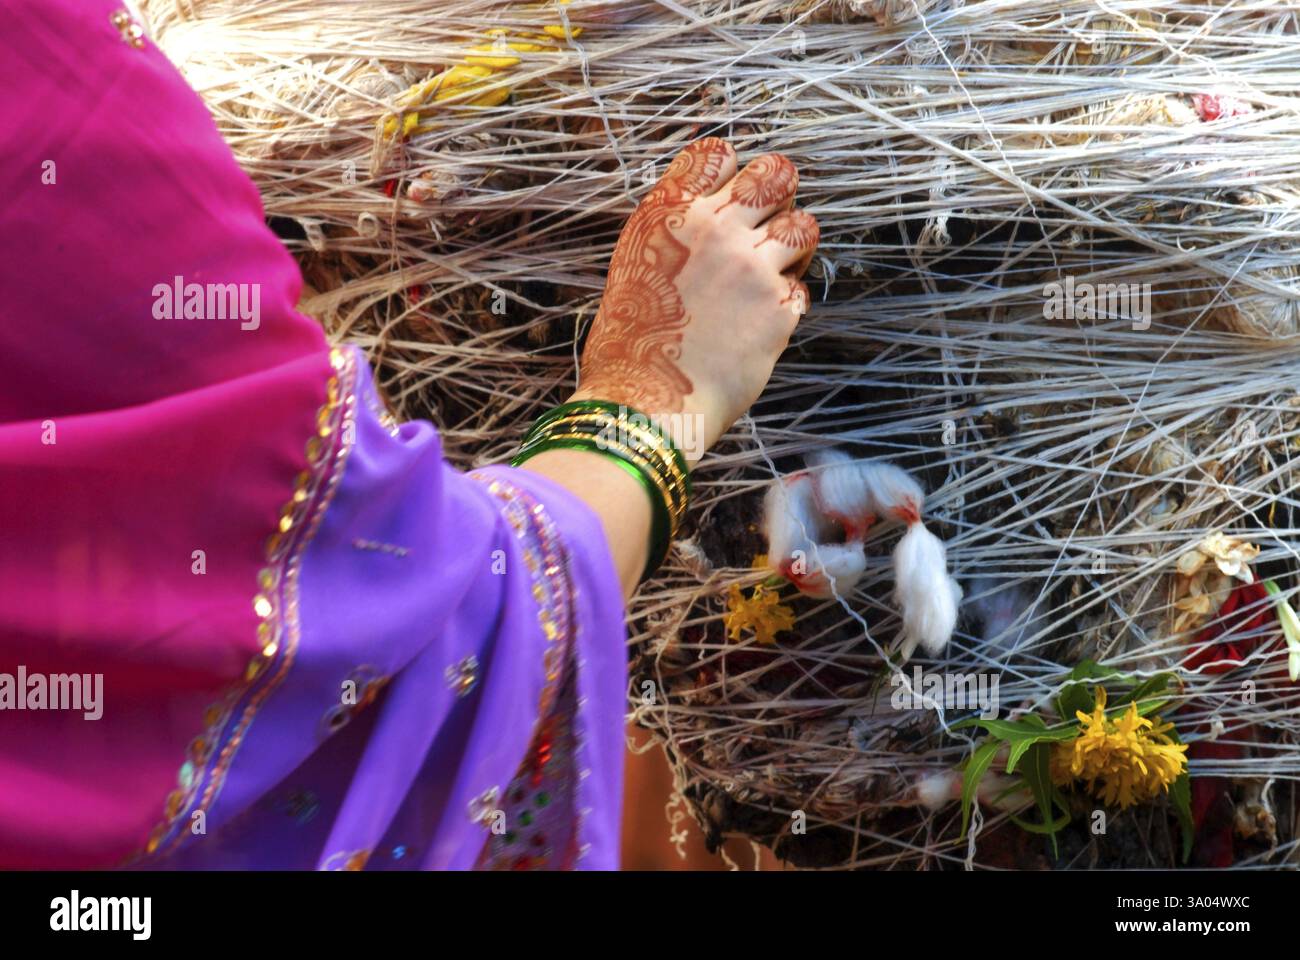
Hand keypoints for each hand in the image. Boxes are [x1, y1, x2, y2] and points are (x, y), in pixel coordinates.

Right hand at [573, 137, 817, 463]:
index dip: (732, 172)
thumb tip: (711, 209)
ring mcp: (750, 267)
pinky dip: (786, 300)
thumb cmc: (631, 343)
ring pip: (803, 224)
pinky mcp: (778, 308)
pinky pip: (801, 286)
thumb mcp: (636, 264)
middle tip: (767, 225)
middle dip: (778, 194)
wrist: (646, 401)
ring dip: (793, 244)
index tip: (731, 197)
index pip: (719, 154)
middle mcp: (713, 230)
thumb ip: (676, 229)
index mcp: (669, 214)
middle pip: (775, 174)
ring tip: (775, 269)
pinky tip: (761, 320)